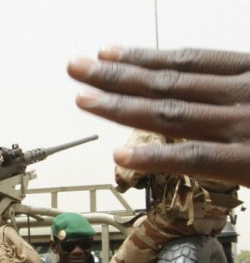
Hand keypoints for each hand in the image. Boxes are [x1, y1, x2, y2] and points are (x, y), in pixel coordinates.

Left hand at [67, 47, 249, 187]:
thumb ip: (237, 94)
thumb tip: (207, 94)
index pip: (184, 62)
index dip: (140, 58)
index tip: (105, 54)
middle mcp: (243, 93)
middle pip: (165, 83)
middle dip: (114, 76)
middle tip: (76, 67)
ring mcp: (244, 126)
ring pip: (169, 114)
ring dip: (120, 106)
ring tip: (83, 99)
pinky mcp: (249, 161)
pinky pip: (193, 158)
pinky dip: (154, 158)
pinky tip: (119, 155)